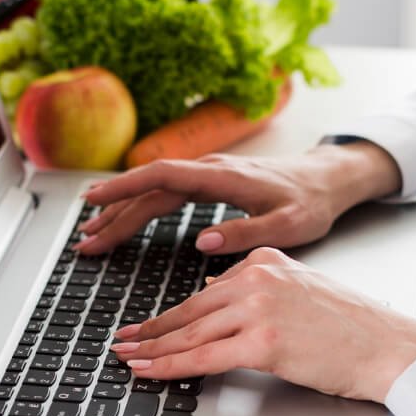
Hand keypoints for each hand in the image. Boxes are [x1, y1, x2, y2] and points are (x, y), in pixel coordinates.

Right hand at [77, 142, 400, 255]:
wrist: (329, 180)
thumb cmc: (312, 203)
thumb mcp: (289, 227)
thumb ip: (247, 234)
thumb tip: (202, 243)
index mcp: (224, 177)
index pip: (162, 176)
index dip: (124, 187)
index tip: (93, 201)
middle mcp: (210, 171)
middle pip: (149, 188)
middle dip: (113, 212)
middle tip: (85, 241)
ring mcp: (208, 175)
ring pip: (154, 191)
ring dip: (121, 211)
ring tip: (92, 235)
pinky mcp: (210, 182)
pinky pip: (166, 192)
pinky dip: (140, 207)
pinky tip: (124, 220)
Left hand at [110, 248, 415, 403]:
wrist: (388, 346)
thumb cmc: (354, 329)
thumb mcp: (302, 290)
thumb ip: (260, 292)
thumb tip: (218, 301)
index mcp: (265, 259)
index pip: (206, 291)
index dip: (172, 314)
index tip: (147, 325)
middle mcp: (258, 277)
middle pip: (190, 310)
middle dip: (151, 330)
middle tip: (123, 341)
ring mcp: (258, 308)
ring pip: (189, 333)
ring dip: (151, 349)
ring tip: (126, 358)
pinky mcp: (262, 342)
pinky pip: (203, 358)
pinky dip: (169, 367)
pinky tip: (150, 371)